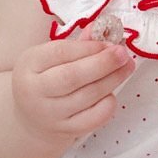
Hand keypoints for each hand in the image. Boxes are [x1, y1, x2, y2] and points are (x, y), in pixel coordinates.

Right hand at [12, 26, 136, 142]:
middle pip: (73, 77)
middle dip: (103, 63)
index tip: (109, 42)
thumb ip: (78, 44)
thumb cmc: (45, 79)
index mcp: (29, 65)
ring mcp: (50, 114)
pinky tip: (112, 92)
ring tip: (127, 67)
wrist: (31, 119)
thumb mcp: (50, 58)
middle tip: (123, 53)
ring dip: (112, 80)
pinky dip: (108, 104)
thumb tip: (102, 27)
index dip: (89, 47)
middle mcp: (35, 91)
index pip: (60, 53)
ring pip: (87, 96)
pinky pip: (93, 118)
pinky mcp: (66, 130)